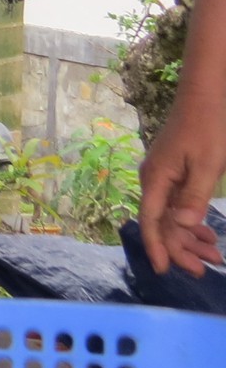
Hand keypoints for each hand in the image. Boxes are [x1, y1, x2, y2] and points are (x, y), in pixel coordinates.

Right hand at [138, 92, 225, 274]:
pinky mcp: (174, 173)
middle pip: (162, 222)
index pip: (151, 220)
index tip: (164, 270)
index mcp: (156, 178)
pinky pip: (177, 204)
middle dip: (181, 248)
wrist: (205, 96)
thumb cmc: (208, 128)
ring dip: (189, 238)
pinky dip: (191, 221)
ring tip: (214, 257)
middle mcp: (154, 179)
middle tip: (204, 271)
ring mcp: (163, 176)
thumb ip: (194, 196)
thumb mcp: (208, 165)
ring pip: (171, 216)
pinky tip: (206, 233)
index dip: (157, 247)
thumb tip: (181, 225)